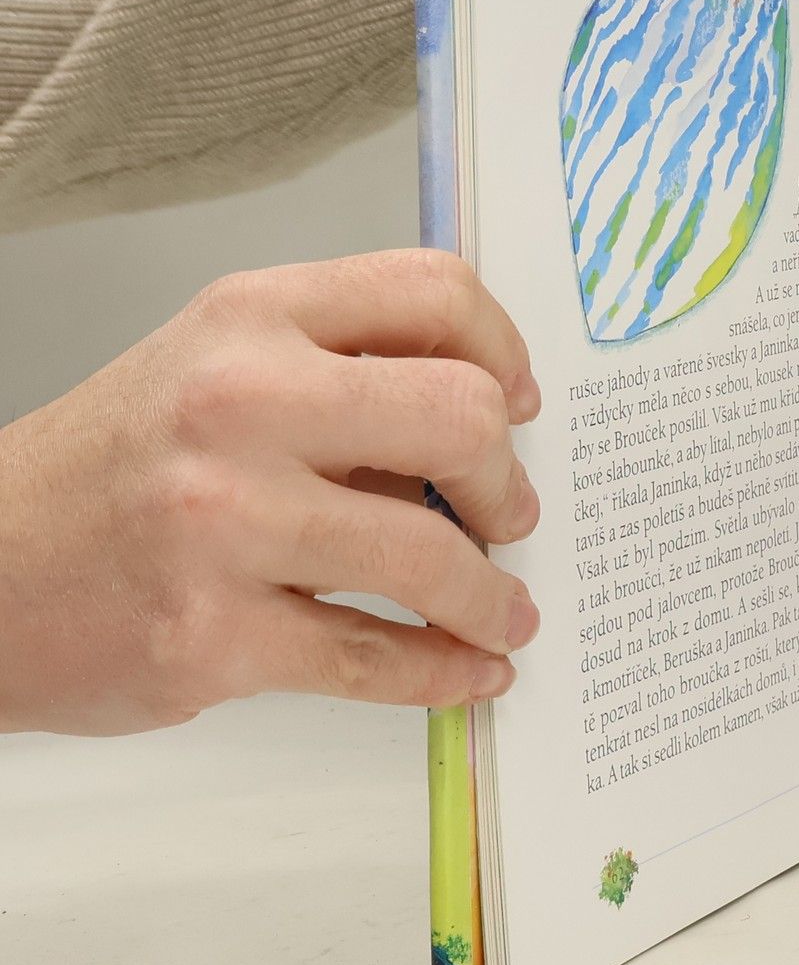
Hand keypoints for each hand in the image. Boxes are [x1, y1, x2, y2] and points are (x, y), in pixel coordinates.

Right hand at [0, 251, 542, 735]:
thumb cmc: (113, 470)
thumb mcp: (214, 369)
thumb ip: (342, 374)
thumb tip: (491, 426)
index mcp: (250, 318)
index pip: (432, 292)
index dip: (505, 348)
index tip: (520, 402)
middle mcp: (238, 405)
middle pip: (461, 418)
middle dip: (507, 483)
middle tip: (510, 516)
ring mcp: (223, 523)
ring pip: (429, 558)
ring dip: (492, 597)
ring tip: (503, 613)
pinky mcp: (211, 636)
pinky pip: (374, 659)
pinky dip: (443, 673)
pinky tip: (467, 671)